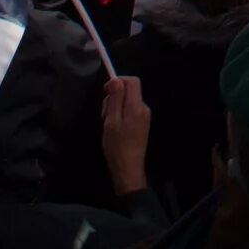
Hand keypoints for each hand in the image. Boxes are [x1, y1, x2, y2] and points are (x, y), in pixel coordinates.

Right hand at [100, 76, 151, 196]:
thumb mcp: (111, 121)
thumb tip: (116, 79)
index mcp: (137, 106)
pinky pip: (131, 111)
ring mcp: (144, 117)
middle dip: (114, 97)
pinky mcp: (142, 125)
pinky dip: (121, 115)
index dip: (118, 81)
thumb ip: (115, 99)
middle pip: (130, 91)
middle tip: (104, 114)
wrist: (128, 169)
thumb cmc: (117, 146)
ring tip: (108, 124)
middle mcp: (144, 109)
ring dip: (116, 107)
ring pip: (128, 102)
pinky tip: (114, 128)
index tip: (105, 91)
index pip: (132, 81)